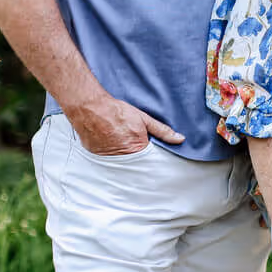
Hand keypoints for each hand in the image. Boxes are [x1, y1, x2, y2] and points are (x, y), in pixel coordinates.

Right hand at [65, 92, 183, 154]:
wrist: (91, 108)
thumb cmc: (118, 112)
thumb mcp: (144, 119)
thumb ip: (162, 131)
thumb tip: (180, 139)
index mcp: (138, 148)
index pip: (150, 160)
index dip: (152, 157)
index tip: (153, 156)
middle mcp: (123, 157)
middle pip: (136, 163)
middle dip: (138, 158)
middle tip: (135, 149)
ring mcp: (109, 158)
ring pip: (122, 163)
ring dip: (124, 157)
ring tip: (121, 144)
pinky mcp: (97, 157)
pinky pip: (109, 160)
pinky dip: (111, 154)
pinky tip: (111, 144)